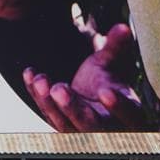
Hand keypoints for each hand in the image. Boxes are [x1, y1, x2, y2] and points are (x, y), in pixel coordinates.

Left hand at [23, 24, 143, 131]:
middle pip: (91, 125)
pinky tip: (30, 75)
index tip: (106, 92)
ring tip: (40, 80)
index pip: (129, 115)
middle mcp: (106, 129)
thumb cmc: (107, 81)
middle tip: (59, 89)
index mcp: (130, 115)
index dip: (119, 106)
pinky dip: (37, 95)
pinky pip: (47, 113)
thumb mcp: (112, 64)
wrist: (89, 93)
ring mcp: (81, 131)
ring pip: (64, 124)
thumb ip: (117, 48)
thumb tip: (123, 28)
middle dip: (73, 108)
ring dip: (50, 104)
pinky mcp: (60, 125)